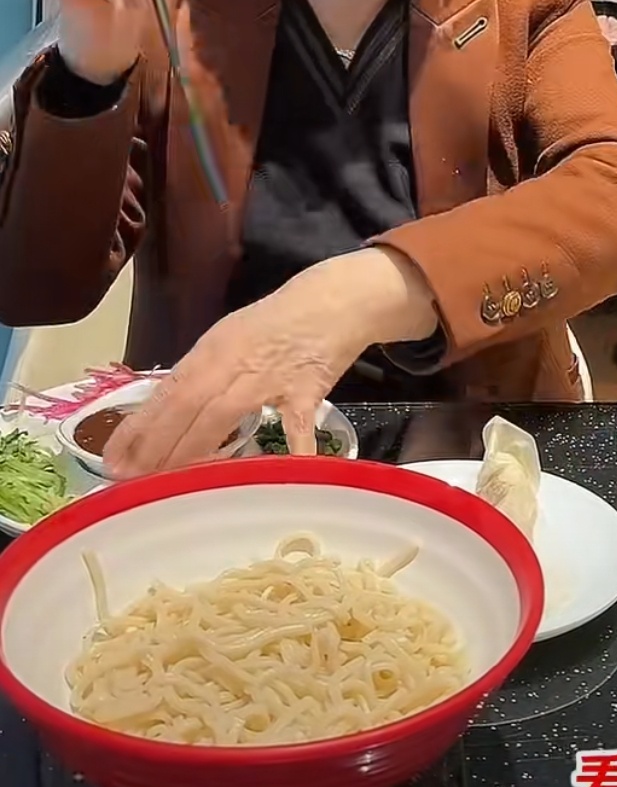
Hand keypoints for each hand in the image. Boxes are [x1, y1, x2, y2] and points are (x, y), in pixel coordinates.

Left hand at [102, 249, 438, 475]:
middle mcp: (232, 362)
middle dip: (155, 446)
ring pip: (222, 416)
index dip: (138, 426)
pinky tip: (273, 480)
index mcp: (211, 349)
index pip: (166, 392)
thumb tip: (168, 416)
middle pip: (186, 407)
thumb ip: (204, 375)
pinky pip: (297, 426)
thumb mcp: (230, 340)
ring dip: (192, 451)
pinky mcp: (306, 389)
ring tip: (168, 484)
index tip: (113, 457)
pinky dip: (289, 453)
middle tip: (129, 480)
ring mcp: (268, 377)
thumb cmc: (277, 322)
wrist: (333, 301)